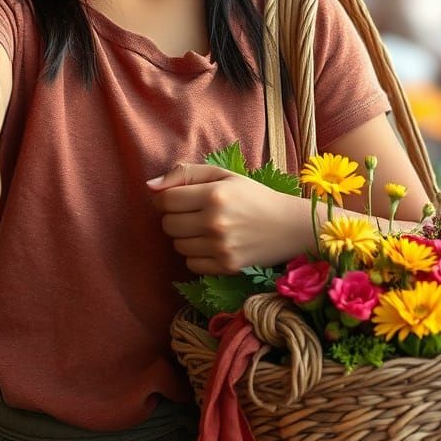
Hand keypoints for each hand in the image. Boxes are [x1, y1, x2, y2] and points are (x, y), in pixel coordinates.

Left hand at [147, 163, 305, 274]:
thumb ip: (185, 174)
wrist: (290, 226)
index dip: (165, 199)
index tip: (177, 199)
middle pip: (168, 225)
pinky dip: (197, 256)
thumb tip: (150, 186)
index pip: (165, 200)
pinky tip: (213, 245)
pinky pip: (191, 264)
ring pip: (178, 246)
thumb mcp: (223, 175)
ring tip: (206, 229)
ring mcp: (221, 247)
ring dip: (186, 238)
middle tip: (193, 214)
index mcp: (214, 194)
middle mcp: (215, 221)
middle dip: (175, 219)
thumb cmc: (254, 196)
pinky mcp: (227, 266)